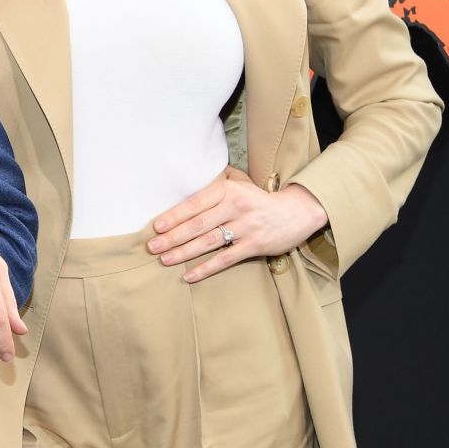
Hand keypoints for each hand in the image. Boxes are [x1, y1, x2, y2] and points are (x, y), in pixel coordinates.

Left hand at [145, 166, 328, 282]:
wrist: (296, 213)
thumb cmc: (259, 199)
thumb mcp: (241, 182)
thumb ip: (218, 178)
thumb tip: (192, 171)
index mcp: (228, 190)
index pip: (195, 203)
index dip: (174, 215)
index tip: (156, 226)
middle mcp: (236, 207)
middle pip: (198, 224)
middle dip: (172, 237)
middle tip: (152, 246)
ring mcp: (245, 228)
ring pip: (208, 242)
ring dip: (184, 252)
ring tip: (164, 260)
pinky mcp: (254, 245)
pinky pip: (225, 259)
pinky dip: (206, 268)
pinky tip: (189, 275)